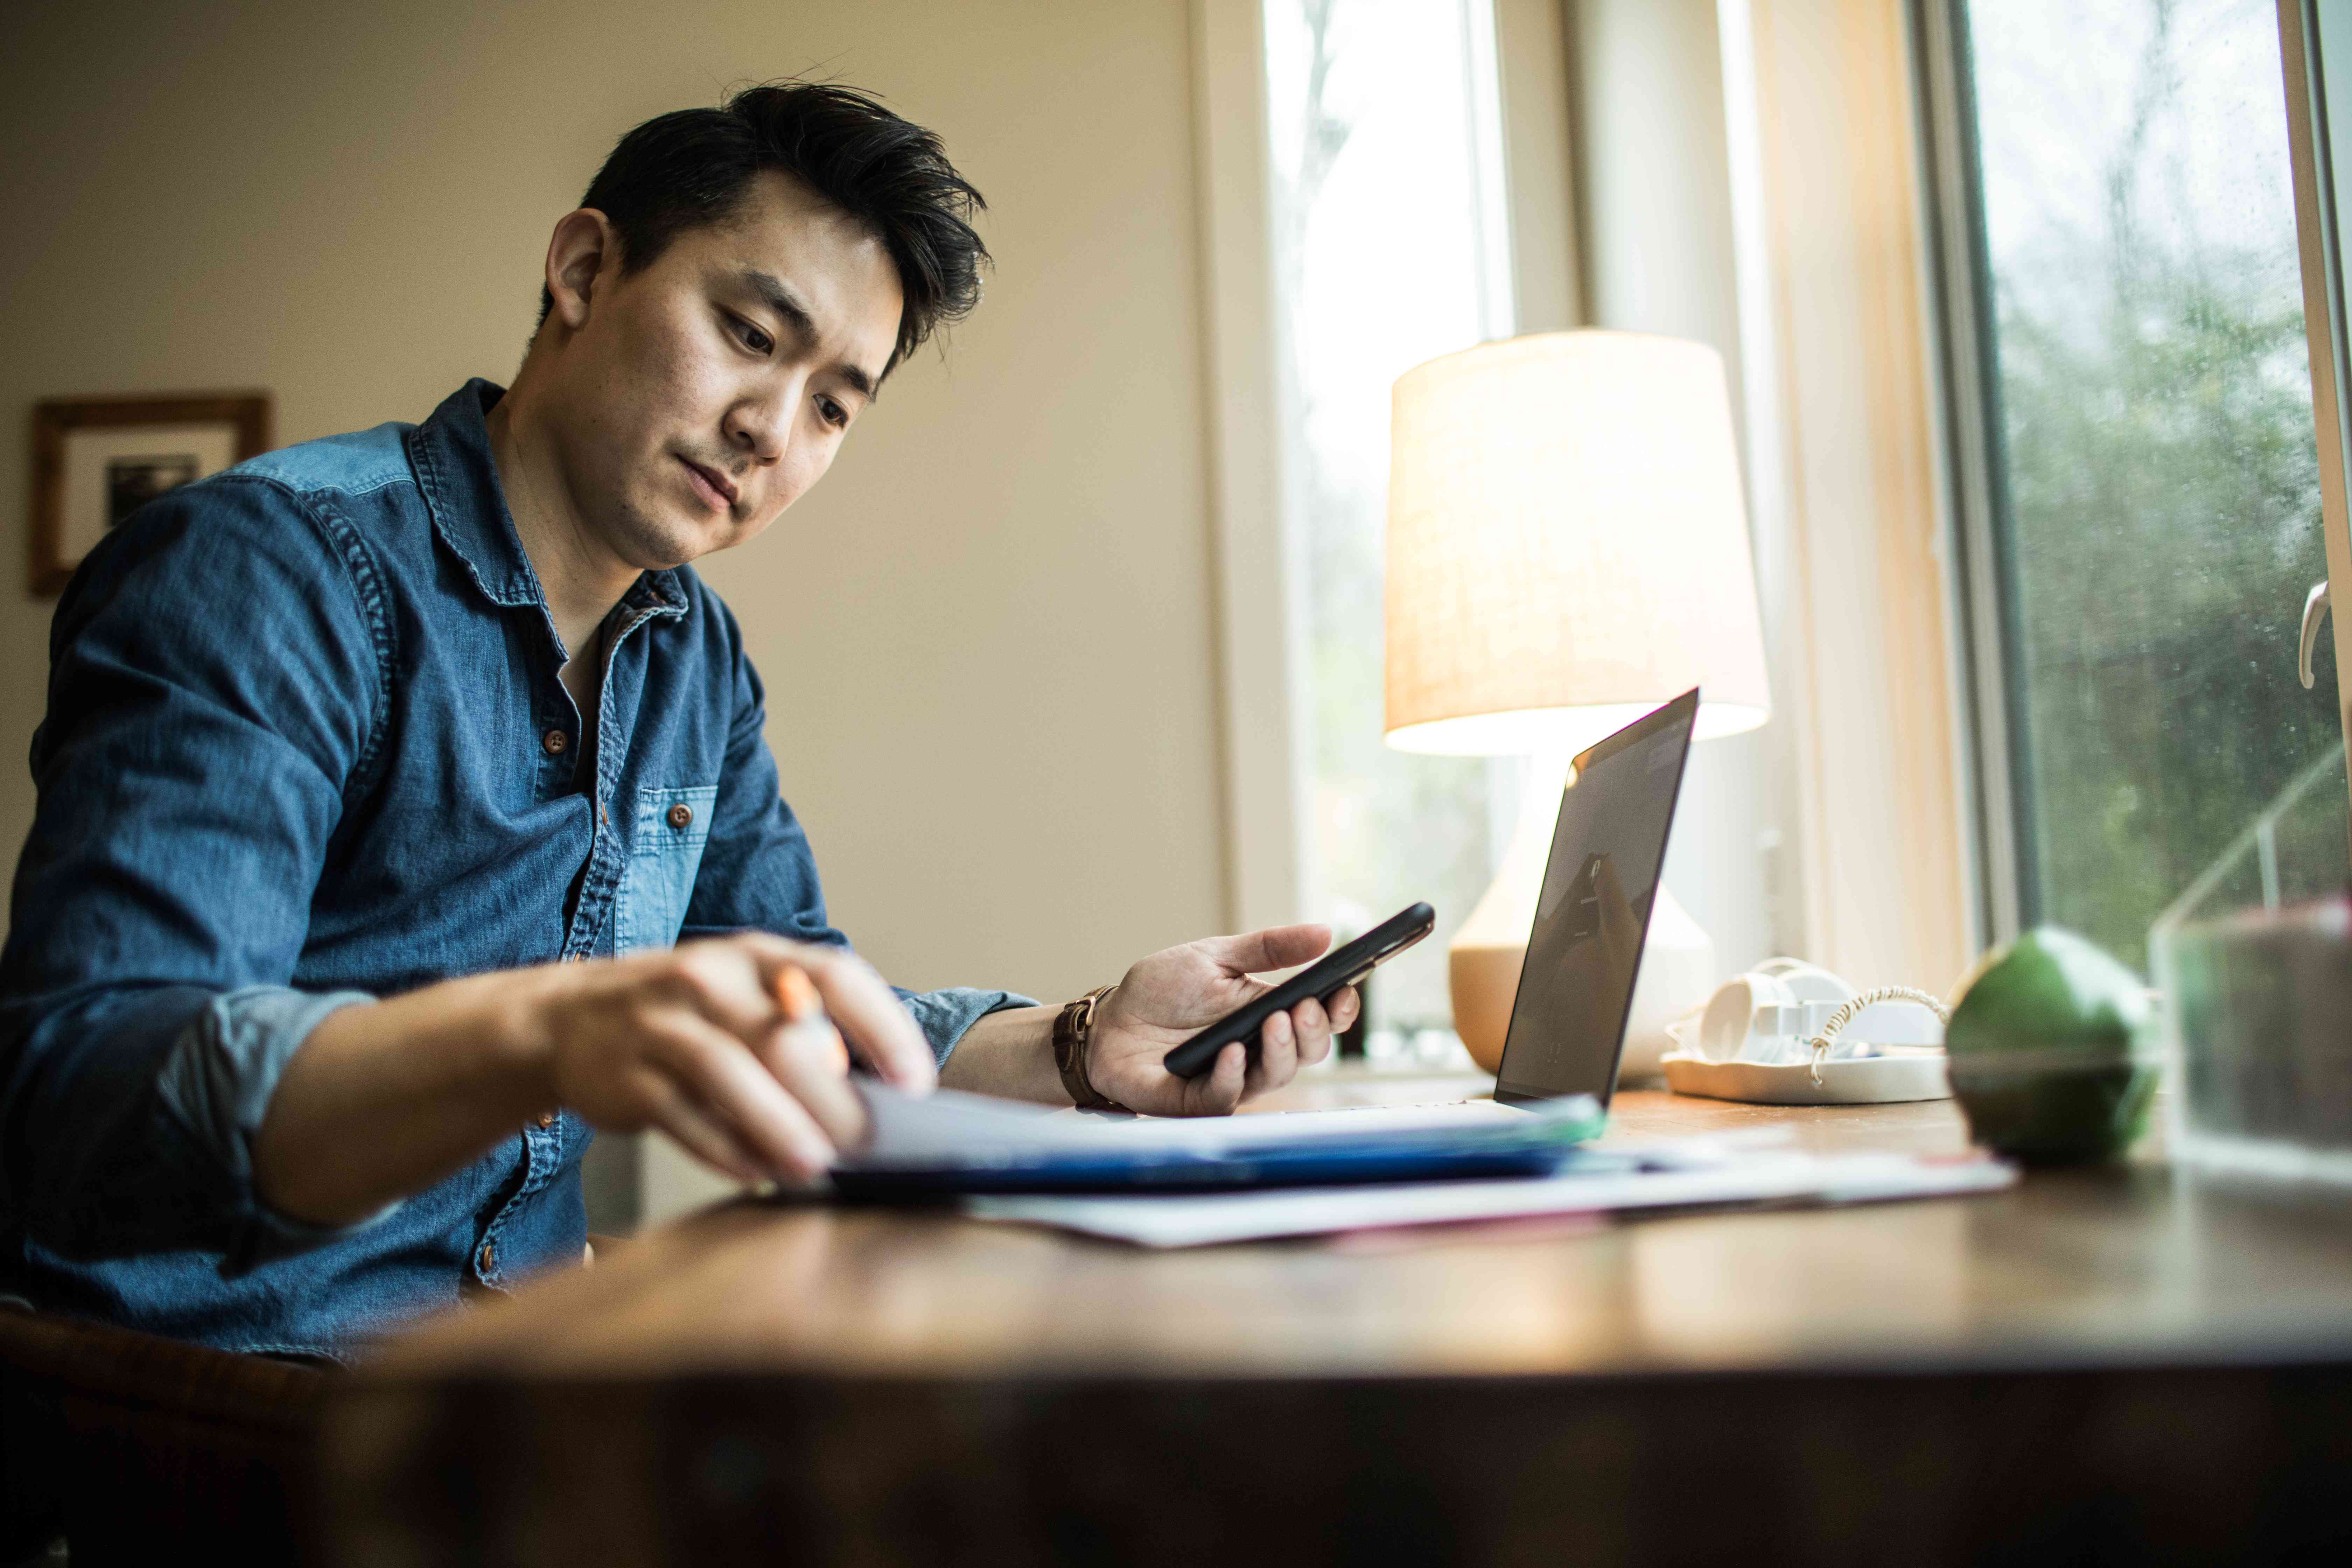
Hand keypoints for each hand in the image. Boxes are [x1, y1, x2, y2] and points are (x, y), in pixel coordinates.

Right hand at [535, 933, 933, 1184]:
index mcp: (756, 954)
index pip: (835, 975)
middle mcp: (708, 978)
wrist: (568, 1019)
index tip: (915, 1082)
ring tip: (817, 1166)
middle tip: (867, 1144)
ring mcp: (661, 1024)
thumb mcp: (745, 996)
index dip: (882, 1027)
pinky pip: (683, 1117)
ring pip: (729, 1074)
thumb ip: (805, 1030)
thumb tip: (879, 1097)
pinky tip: (757, 1172)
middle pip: (783, 1037)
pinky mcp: (625, 1075)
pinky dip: (725, 1149)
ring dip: (779, 1126)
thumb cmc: (687, 1015)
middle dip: (832, 1098)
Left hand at [1083, 925, 1360, 1115]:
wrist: (1109, 1021)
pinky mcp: (1198, 1100)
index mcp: (1270, 1013)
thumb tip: (1325, 934)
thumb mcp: (1216, 955)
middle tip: (1306, 1007)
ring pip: (1275, 1077)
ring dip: (1281, 1051)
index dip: (1338, 1010)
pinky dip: (1232, 1075)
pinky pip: (1226, 1096)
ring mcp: (1232, 1078)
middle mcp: (1259, 1051)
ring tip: (1274, 1021)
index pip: (1318, 1019)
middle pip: (1307, 1052)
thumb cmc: (1164, 989)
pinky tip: (1231, 1052)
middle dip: (1313, 1031)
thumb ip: (1269, 948)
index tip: (1345, 991)